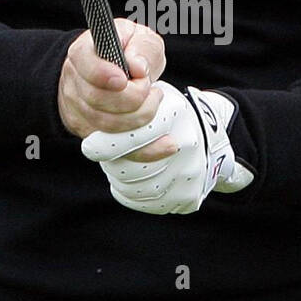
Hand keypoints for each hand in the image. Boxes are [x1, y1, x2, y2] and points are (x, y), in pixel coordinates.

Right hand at [57, 19, 171, 156]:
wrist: (109, 71)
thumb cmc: (124, 52)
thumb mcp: (137, 37)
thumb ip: (141, 47)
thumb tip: (137, 67)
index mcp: (81, 54)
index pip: (85, 67)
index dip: (103, 74)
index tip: (124, 78)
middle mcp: (74, 84)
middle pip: (98, 101)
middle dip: (135, 98)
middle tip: (151, 89)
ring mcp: (80, 112)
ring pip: (108, 127)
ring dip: (141, 118)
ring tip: (154, 101)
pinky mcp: (92, 135)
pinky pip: (119, 150)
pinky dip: (146, 149)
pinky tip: (167, 143)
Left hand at [81, 85, 253, 213]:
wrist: (211, 138)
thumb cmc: (170, 115)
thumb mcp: (153, 97)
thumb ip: (126, 107)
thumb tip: (94, 123)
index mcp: (174, 114)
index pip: (133, 137)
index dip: (107, 144)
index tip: (89, 147)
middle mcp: (185, 146)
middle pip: (133, 167)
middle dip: (112, 163)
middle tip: (105, 154)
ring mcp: (188, 174)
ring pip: (138, 187)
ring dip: (120, 178)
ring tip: (118, 165)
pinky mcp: (188, 196)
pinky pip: (148, 203)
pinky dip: (132, 194)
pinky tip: (129, 181)